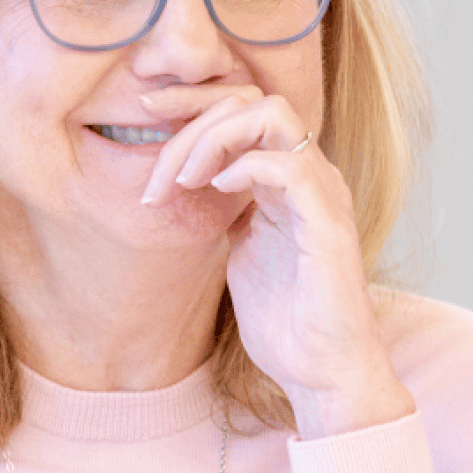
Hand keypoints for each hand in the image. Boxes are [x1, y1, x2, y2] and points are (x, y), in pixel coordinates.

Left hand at [140, 85, 415, 437]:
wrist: (322, 373)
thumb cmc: (285, 319)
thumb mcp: (240, 250)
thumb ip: (225, 210)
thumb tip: (187, 182)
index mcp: (288, 178)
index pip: (244, 105)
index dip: (192, 100)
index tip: (145, 108)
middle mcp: (310, 175)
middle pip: (253, 98)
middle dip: (192, 116)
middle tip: (156, 169)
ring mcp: (323, 195)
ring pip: (272, 117)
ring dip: (212, 138)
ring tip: (183, 181)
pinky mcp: (327, 226)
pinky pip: (289, 168)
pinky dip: (244, 167)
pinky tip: (215, 192)